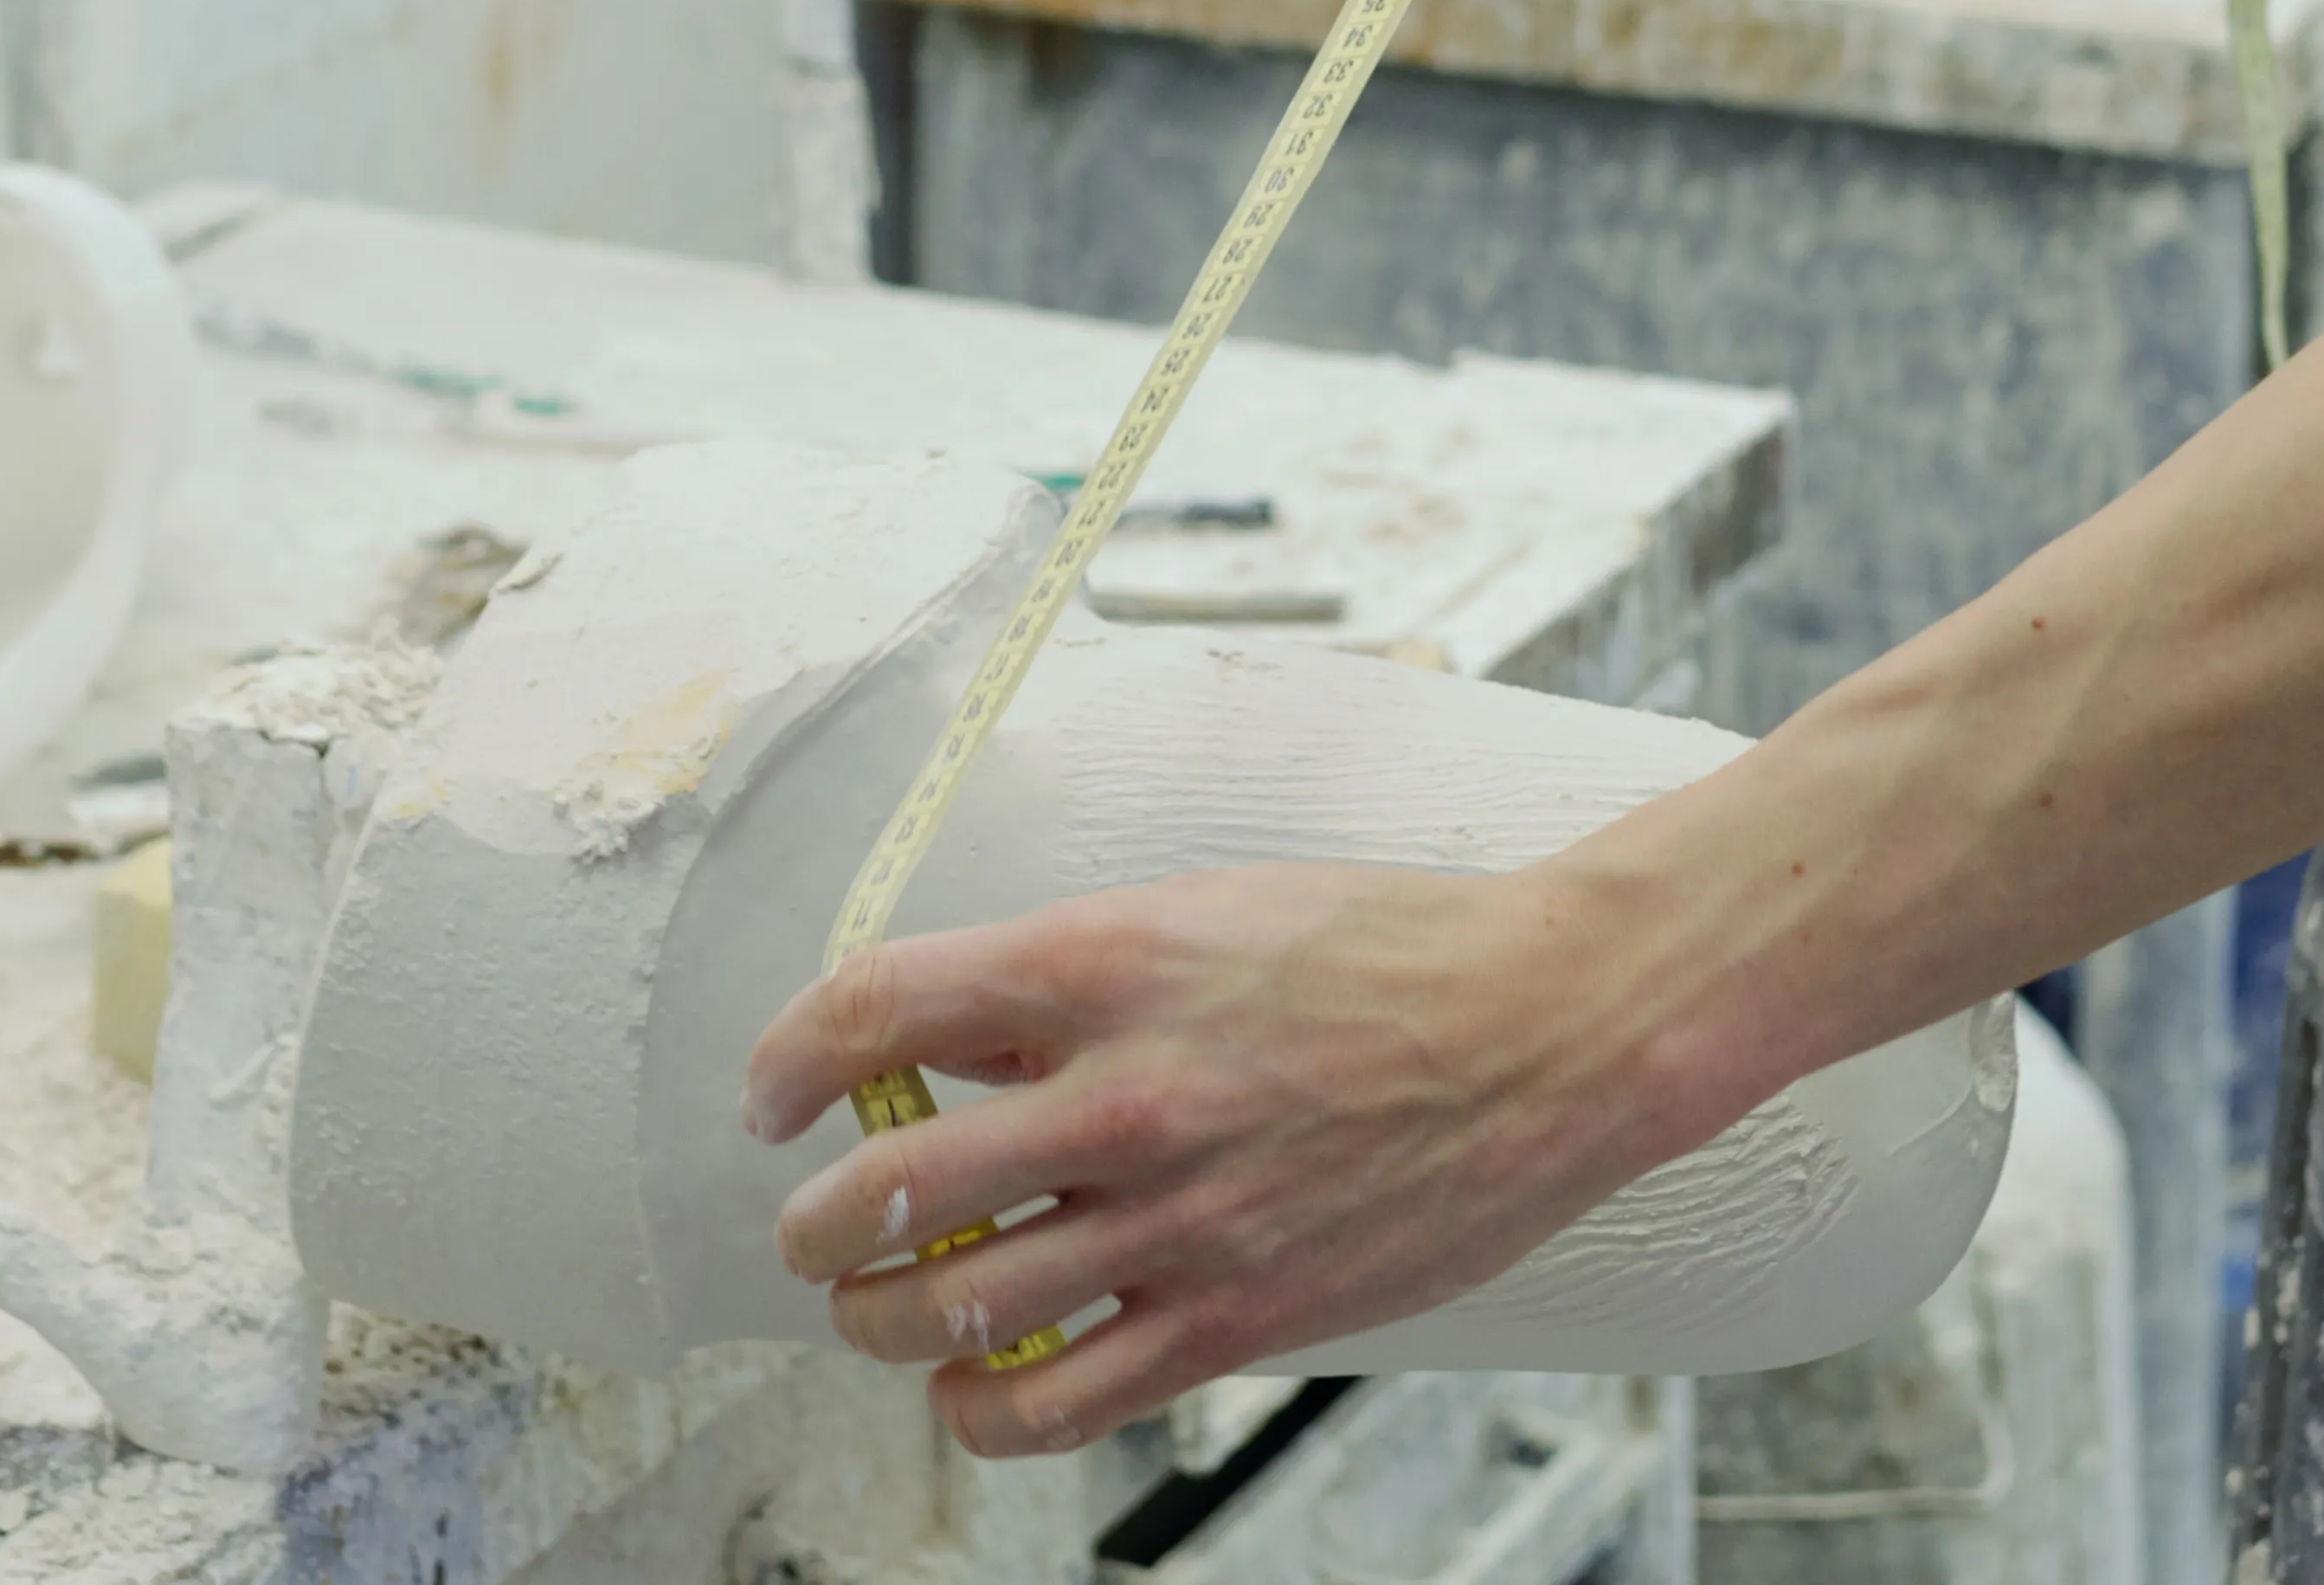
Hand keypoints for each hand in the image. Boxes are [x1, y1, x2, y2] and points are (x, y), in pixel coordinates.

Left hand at [741, 860, 1716, 1457]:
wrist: (1551, 1027)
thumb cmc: (1387, 952)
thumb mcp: (1203, 916)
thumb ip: (1068, 987)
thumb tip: (951, 1048)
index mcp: (1106, 963)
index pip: (879, 1010)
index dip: (789, 1061)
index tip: (772, 1097)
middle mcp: (1126, 1094)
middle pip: (887, 1189)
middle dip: (817, 1227)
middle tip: (817, 1233)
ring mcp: (1181, 1218)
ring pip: (953, 1310)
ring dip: (881, 1321)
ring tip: (880, 1312)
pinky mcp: (1238, 1316)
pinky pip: (1060, 1402)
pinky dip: (983, 1407)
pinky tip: (976, 1383)